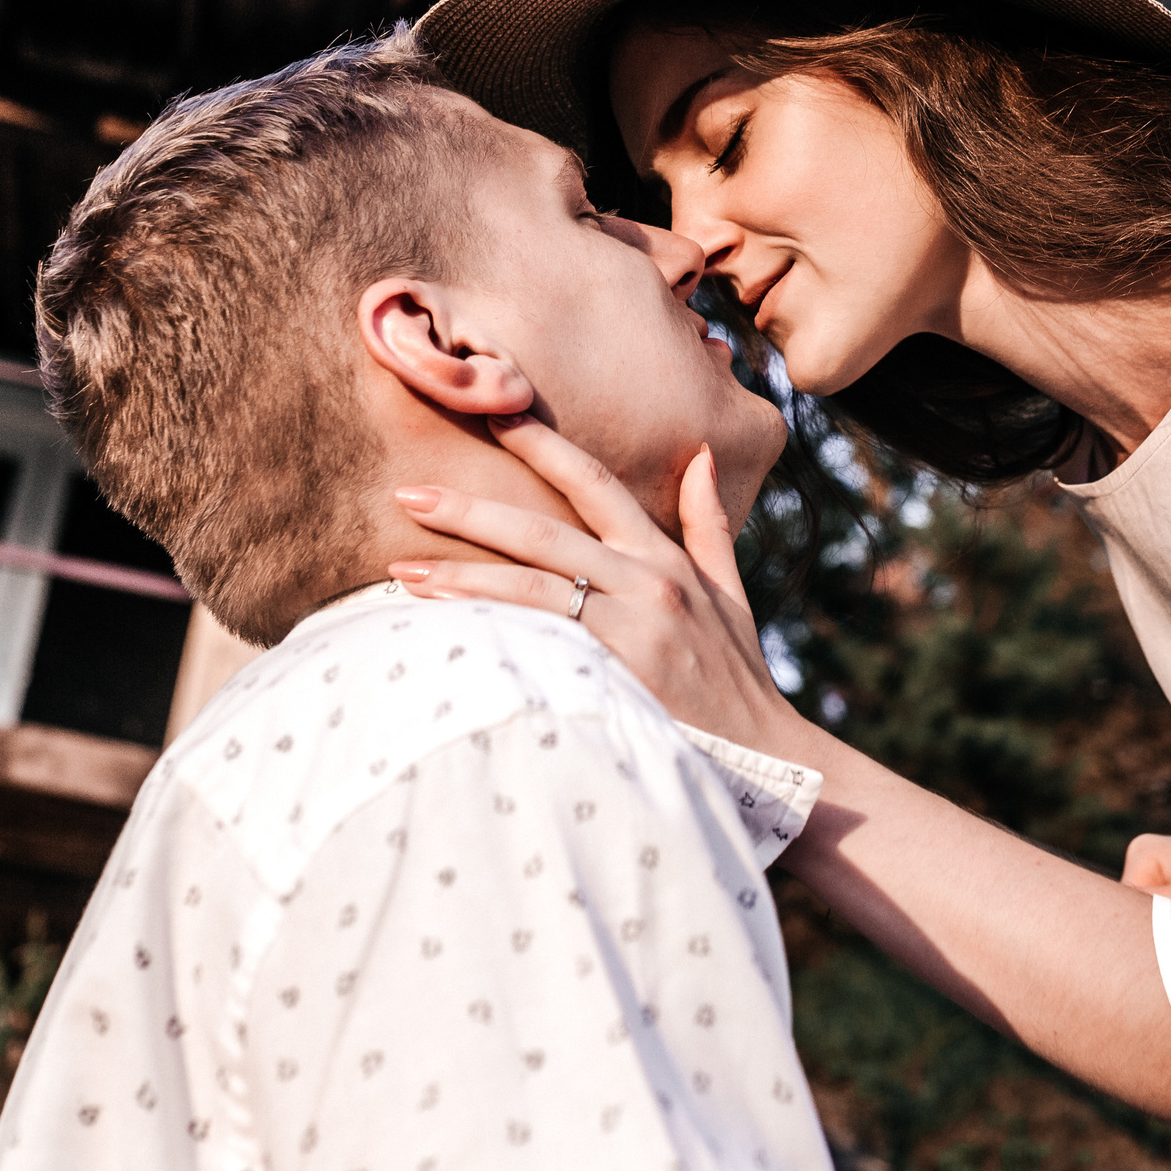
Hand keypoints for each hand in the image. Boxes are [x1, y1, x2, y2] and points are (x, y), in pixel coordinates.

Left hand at [387, 414, 805, 755]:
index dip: (543, 445)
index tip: (495, 412)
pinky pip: (541, 640)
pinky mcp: (620, 673)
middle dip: (470, 509)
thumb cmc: (738, 681)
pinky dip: (490, 626)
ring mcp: (634, 626)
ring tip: (402, 570)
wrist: (769, 758)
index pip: (595, 483)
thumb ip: (707, 525)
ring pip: (532, 583)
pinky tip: (444, 625)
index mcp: (664, 558)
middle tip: (408, 493)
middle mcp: (647, 581)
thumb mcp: (730, 594)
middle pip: (543, 529)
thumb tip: (700, 456)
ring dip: (461, 574)